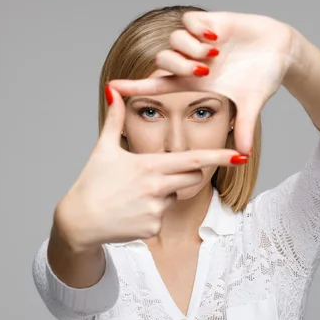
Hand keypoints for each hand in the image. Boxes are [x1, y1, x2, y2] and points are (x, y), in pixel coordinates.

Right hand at [56, 86, 246, 250]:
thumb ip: (115, 119)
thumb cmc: (91, 183)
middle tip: (152, 176)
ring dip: (162, 194)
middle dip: (182, 174)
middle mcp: (157, 188)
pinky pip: (162, 217)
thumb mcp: (104, 149)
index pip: (193, 159)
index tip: (241, 155)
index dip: (219, 157)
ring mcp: (156, 211)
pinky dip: (151, 214)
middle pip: (190, 178)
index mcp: (149, 166)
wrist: (79, 221)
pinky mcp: (152, 229)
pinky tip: (130, 212)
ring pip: (174, 198)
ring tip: (133, 195)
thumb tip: (113, 90)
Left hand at [108, 11, 302, 155]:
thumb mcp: (251, 104)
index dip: (135, 86)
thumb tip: (244, 155)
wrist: (281, 51)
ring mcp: (200, 42)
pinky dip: (198, 29)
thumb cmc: (262, 77)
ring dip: (191, 49)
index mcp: (195, 82)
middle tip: (204, 71)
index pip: (158, 84)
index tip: (112, 88)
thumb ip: (244, 126)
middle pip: (164, 61)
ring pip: (174, 41)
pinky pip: (189, 21)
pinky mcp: (210, 22)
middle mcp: (192, 61)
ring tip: (215, 55)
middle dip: (179, 66)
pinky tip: (215, 38)